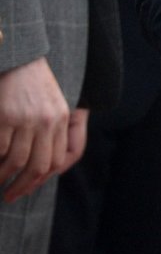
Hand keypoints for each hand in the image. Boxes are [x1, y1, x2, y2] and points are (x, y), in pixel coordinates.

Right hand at [0, 57, 72, 201]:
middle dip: (22, 186)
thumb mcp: (53, 104)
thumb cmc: (34, 83)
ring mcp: (25, 119)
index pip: (55, 160)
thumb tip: (45, 163)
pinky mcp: (4, 116)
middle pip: (37, 165)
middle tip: (10, 196)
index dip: (40, 179)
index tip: (28, 188)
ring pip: (16, 160)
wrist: (20, 58)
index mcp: (61, 119)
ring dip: (3, 176)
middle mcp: (46, 121)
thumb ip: (52, 129)